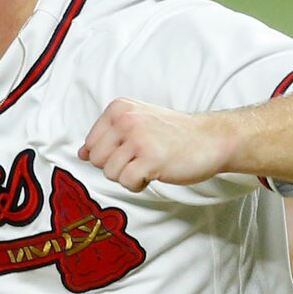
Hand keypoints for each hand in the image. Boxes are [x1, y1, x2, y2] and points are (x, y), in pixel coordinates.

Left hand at [79, 99, 234, 192]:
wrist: (210, 138)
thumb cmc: (173, 134)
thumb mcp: (136, 124)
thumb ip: (108, 136)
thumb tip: (81, 154)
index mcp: (119, 108)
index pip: (91, 144)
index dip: (109, 155)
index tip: (131, 148)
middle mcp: (126, 120)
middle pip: (97, 161)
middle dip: (116, 167)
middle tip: (141, 158)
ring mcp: (138, 138)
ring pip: (110, 174)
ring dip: (129, 176)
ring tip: (150, 163)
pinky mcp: (150, 159)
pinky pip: (126, 183)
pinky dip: (138, 185)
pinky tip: (155, 172)